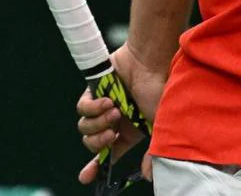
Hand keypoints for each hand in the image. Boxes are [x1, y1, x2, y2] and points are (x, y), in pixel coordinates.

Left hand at [76, 43, 165, 183]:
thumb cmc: (158, 90)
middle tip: (111, 133)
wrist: (150, 62)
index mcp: (128, 131)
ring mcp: (102, 106)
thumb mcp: (157, 126)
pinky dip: (93, 108)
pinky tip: (107, 101)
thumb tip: (149, 177)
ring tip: (114, 111)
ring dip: (98, 123)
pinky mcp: (93, 91)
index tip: (86, 177)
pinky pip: (82, 109)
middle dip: (98, 142)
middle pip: (92, 143)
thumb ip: (151, 152)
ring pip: (85, 127)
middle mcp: (114, 120)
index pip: (108, 153)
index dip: (95, 167)